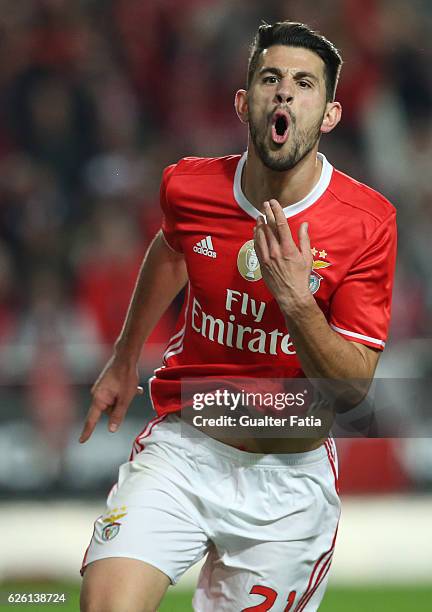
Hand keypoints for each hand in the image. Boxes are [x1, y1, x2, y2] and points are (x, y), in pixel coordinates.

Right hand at [79, 356, 142, 442]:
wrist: (125, 357)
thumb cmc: (126, 376)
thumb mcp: (125, 399)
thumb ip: (118, 415)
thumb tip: (111, 429)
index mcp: (99, 399)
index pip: (91, 420)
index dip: (87, 431)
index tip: (81, 441)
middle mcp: (96, 394)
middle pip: (107, 411)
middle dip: (120, 407)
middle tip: (130, 395)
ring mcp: (100, 388)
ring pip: (113, 402)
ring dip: (123, 399)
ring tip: (134, 389)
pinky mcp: (105, 384)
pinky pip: (114, 395)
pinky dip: (123, 394)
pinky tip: (133, 388)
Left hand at [254, 199, 312, 314]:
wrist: (291, 294)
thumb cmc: (301, 276)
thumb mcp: (307, 257)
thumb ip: (304, 239)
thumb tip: (305, 224)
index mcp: (288, 247)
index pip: (281, 224)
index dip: (276, 211)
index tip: (273, 202)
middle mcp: (276, 250)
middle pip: (269, 227)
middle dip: (266, 214)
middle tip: (264, 204)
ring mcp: (267, 257)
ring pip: (260, 236)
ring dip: (259, 224)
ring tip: (259, 216)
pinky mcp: (262, 263)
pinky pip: (256, 247)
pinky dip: (255, 237)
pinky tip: (255, 231)